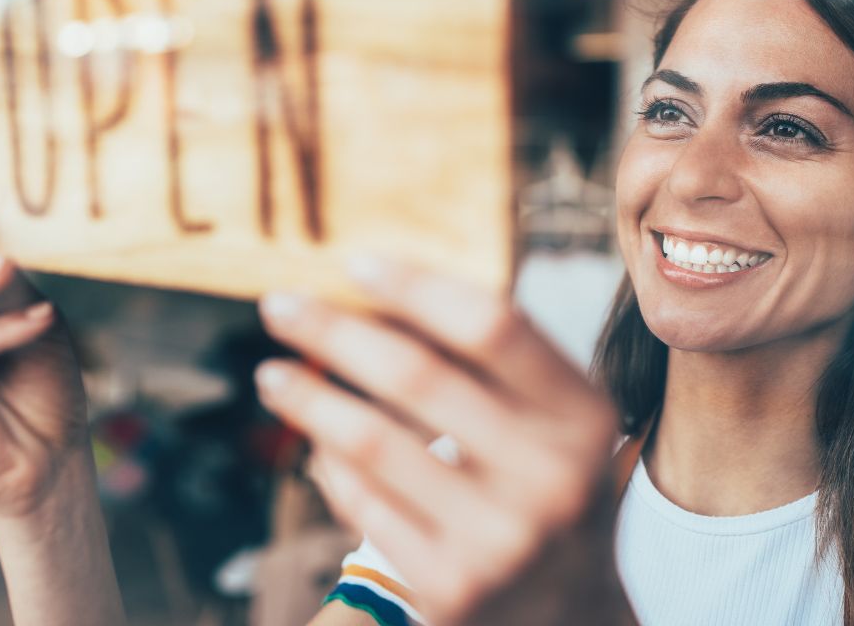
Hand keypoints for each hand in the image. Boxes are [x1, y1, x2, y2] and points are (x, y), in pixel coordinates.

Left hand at [255, 259, 631, 625]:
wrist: (570, 612)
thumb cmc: (545, 487)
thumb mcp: (553, 422)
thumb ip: (490, 362)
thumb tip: (375, 294)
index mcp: (581, 416)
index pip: (492, 326)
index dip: (416, 287)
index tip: (352, 263)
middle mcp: (551, 477)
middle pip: (418, 376)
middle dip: (333, 332)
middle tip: (277, 306)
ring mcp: (501, 540)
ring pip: (373, 442)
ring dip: (309, 398)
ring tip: (272, 374)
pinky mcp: (451, 589)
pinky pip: (363, 504)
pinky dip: (329, 464)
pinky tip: (314, 441)